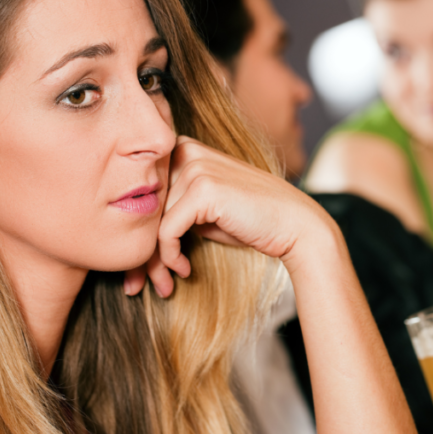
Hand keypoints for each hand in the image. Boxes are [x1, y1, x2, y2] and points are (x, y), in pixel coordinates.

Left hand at [124, 136, 329, 296]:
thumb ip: (174, 208)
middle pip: (144, 206)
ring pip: (152, 222)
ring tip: (165, 283)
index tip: (141, 265)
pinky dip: (170, 256)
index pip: (144, 190)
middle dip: (141, 249)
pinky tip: (184, 270)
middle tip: (142, 282)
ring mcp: (197, 168)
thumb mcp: (205, 211)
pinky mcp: (204, 190)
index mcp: (185, 150)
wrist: (295, 225)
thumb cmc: (251, 221)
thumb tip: (137, 232)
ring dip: (155, 260)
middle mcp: (188, 152)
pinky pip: (167, 230)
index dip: (139, 229)